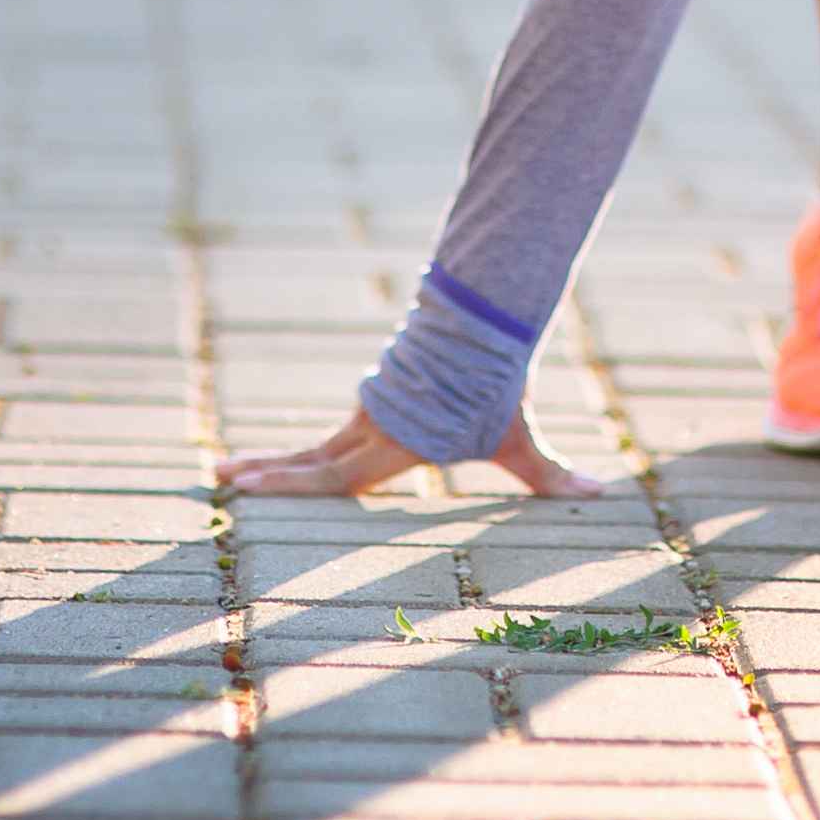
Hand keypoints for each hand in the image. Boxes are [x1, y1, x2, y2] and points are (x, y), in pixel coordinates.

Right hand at [217, 405, 604, 500]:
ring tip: (229, 471)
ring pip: (315, 445)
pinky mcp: (374, 404)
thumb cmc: (499, 387)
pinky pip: (333, 435)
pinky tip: (280, 464)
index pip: (335, 474)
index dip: (292, 484)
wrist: (484, 325)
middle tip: (218, 477)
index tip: (250, 488)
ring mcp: (368, 414)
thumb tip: (601, 494)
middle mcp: (373, 429)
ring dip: (275, 461)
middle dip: (266, 473)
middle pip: (310, 459)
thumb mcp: (521, 437)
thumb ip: (552, 473)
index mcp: (396, 444)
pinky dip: (304, 452)